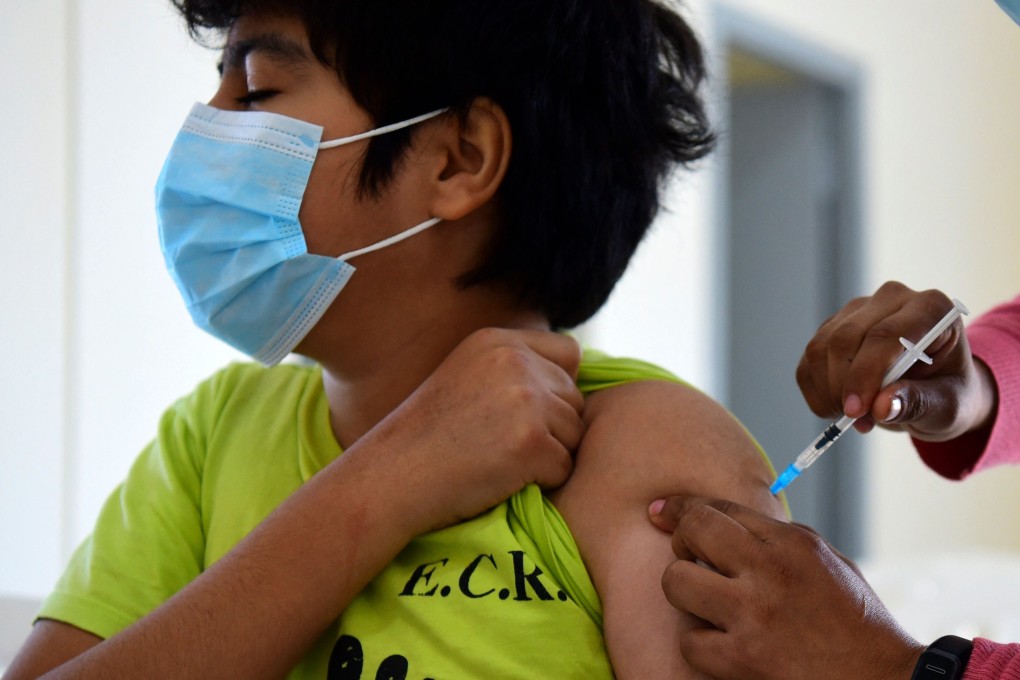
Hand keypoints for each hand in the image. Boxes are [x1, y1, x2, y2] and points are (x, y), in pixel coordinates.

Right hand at [359, 327, 584, 535]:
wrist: (391, 477)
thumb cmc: (426, 438)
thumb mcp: (466, 377)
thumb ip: (513, 368)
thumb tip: (579, 375)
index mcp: (498, 341)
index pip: (569, 354)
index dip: (558, 388)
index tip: (525, 414)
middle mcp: (515, 362)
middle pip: (576, 398)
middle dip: (554, 427)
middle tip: (504, 446)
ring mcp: (525, 401)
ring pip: (575, 434)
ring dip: (550, 455)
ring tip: (500, 462)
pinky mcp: (532, 443)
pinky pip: (565, 467)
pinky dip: (541, 483)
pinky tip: (501, 480)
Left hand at [649, 496, 923, 679]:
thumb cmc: (856, 624)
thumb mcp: (825, 563)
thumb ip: (778, 540)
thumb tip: (727, 524)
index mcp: (792, 542)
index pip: (721, 508)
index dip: (683, 507)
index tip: (660, 510)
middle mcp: (769, 570)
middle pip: (693, 530)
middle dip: (680, 539)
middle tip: (687, 556)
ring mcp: (752, 614)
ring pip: (677, 581)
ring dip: (684, 591)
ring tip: (704, 603)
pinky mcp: (741, 658)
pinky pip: (689, 639)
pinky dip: (700, 644)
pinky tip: (721, 644)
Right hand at [797, 281, 996, 440]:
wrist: (935, 389)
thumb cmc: (948, 392)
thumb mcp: (947, 406)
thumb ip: (918, 403)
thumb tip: (881, 407)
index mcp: (931, 308)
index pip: (885, 334)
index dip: (865, 374)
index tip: (856, 412)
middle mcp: (892, 299)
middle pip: (846, 338)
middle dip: (842, 386)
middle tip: (856, 421)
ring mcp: (858, 310)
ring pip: (821, 348)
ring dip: (828, 391)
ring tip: (854, 417)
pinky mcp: (833, 326)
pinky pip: (809, 360)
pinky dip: (817, 391)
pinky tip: (839, 406)